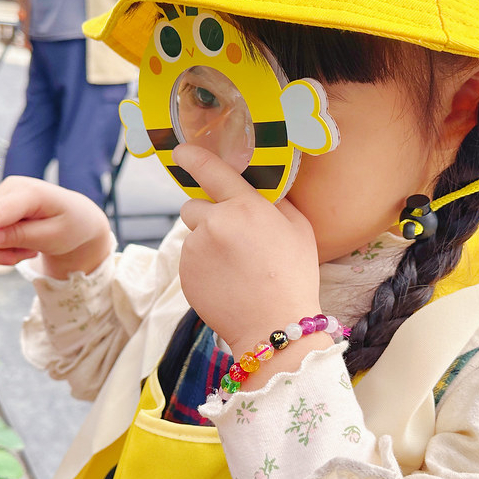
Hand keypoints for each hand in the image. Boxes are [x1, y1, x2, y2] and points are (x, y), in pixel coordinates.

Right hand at [0, 177, 111, 278]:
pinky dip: (2, 249)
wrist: (77, 220)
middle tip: (26, 256)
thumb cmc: (71, 226)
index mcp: (28, 191)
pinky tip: (23, 244)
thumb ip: (22, 237)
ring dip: (3, 252)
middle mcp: (8, 190)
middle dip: (0, 251)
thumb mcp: (54, 236)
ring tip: (30, 248)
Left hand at [175, 145, 322, 360]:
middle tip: (232, 240)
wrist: (274, 327)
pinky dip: (202, 267)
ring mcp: (196, 249)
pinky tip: (224, 281)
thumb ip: (274, 201)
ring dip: (206, 244)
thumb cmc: (293, 276)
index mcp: (245, 206)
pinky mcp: (184, 272)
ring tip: (234, 268)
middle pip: (193, 206)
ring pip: (192, 236)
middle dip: (207, 216)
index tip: (180, 151)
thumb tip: (257, 186)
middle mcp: (215, 222)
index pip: (211, 171)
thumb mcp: (298, 229)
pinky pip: (189, 260)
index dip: (193, 157)